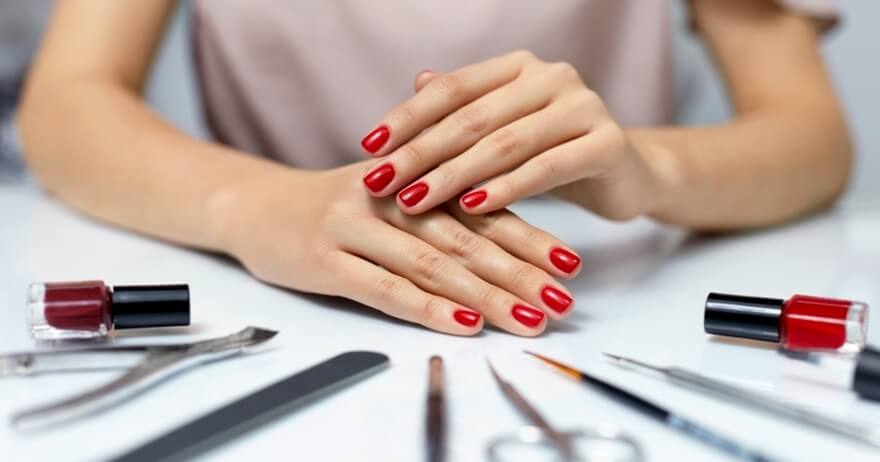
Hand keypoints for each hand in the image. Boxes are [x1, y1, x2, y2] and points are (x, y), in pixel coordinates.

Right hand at [215, 162, 581, 335]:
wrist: (256, 204)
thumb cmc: (335, 205)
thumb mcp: (388, 190)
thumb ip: (441, 203)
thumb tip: (507, 239)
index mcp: (412, 176)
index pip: (480, 209)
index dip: (528, 237)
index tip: (569, 264)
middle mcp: (389, 197)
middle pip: (465, 238)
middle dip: (519, 272)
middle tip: (561, 299)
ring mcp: (354, 228)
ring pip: (431, 264)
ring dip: (485, 296)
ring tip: (529, 319)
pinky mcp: (325, 261)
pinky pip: (383, 289)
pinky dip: (427, 308)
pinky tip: (464, 325)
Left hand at [359, 50, 674, 219]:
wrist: (626, 172)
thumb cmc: (552, 152)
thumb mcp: (504, 132)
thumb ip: (464, 110)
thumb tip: (416, 82)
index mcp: (518, 67)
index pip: (453, 89)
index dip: (408, 116)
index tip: (368, 147)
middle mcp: (551, 76)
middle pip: (473, 117)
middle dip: (422, 152)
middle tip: (381, 182)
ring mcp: (583, 105)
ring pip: (506, 143)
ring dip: (455, 175)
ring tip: (414, 200)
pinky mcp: (607, 142)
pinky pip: (548, 167)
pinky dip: (508, 188)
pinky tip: (472, 206)